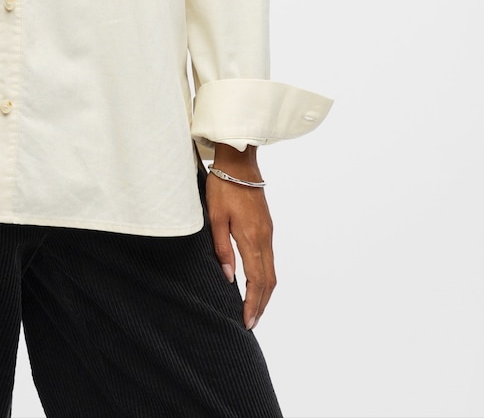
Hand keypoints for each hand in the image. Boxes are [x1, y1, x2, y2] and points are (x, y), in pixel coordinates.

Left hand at [206, 146, 275, 329]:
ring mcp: (268, 232)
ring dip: (265, 293)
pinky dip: (265, 278)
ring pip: (272, 271)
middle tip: (251, 323)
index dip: (253, 303)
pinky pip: (270, 260)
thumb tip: (228, 277)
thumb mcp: (214, 216)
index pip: (256, 280)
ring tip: (254, 309)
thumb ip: (221, 247)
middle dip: (261, 305)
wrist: (239, 163)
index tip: (247, 321)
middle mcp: (264, 238)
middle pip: (269, 281)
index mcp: (250, 237)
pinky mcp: (267, 227)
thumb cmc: (222, 186)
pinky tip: (256, 283)